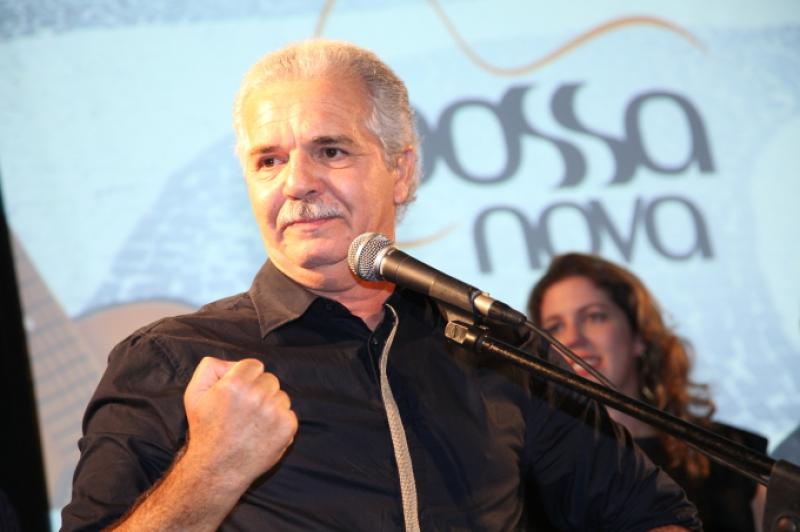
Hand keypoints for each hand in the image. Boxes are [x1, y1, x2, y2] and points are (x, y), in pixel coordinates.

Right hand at [182, 356, 297, 489]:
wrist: (217, 469)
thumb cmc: (206, 430)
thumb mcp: (194, 394)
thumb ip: (210, 367)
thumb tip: (231, 362)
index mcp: (235, 383)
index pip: (254, 365)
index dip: (246, 378)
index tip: (239, 393)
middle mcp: (257, 395)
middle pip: (270, 379)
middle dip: (259, 390)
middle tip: (244, 410)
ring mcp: (274, 412)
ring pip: (281, 396)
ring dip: (271, 406)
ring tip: (253, 423)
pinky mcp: (287, 427)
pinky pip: (289, 413)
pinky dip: (279, 422)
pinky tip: (263, 433)